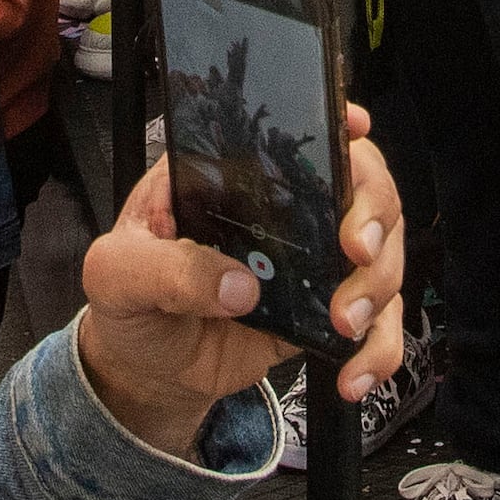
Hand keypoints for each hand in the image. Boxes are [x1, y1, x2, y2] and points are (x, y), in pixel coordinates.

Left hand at [74, 103, 406, 458]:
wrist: (144, 373)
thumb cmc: (127, 304)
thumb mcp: (116, 274)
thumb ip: (165, 270)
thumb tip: (239, 285)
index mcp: (230, 174)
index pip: (293, 133)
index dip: (337, 125)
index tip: (356, 130)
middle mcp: (284, 206)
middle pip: (364, 187)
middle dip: (373, 217)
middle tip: (356, 252)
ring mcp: (312, 259)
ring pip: (383, 252)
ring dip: (378, 287)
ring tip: (345, 324)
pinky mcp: (325, 310)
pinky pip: (375, 322)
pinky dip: (377, 348)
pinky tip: (354, 374)